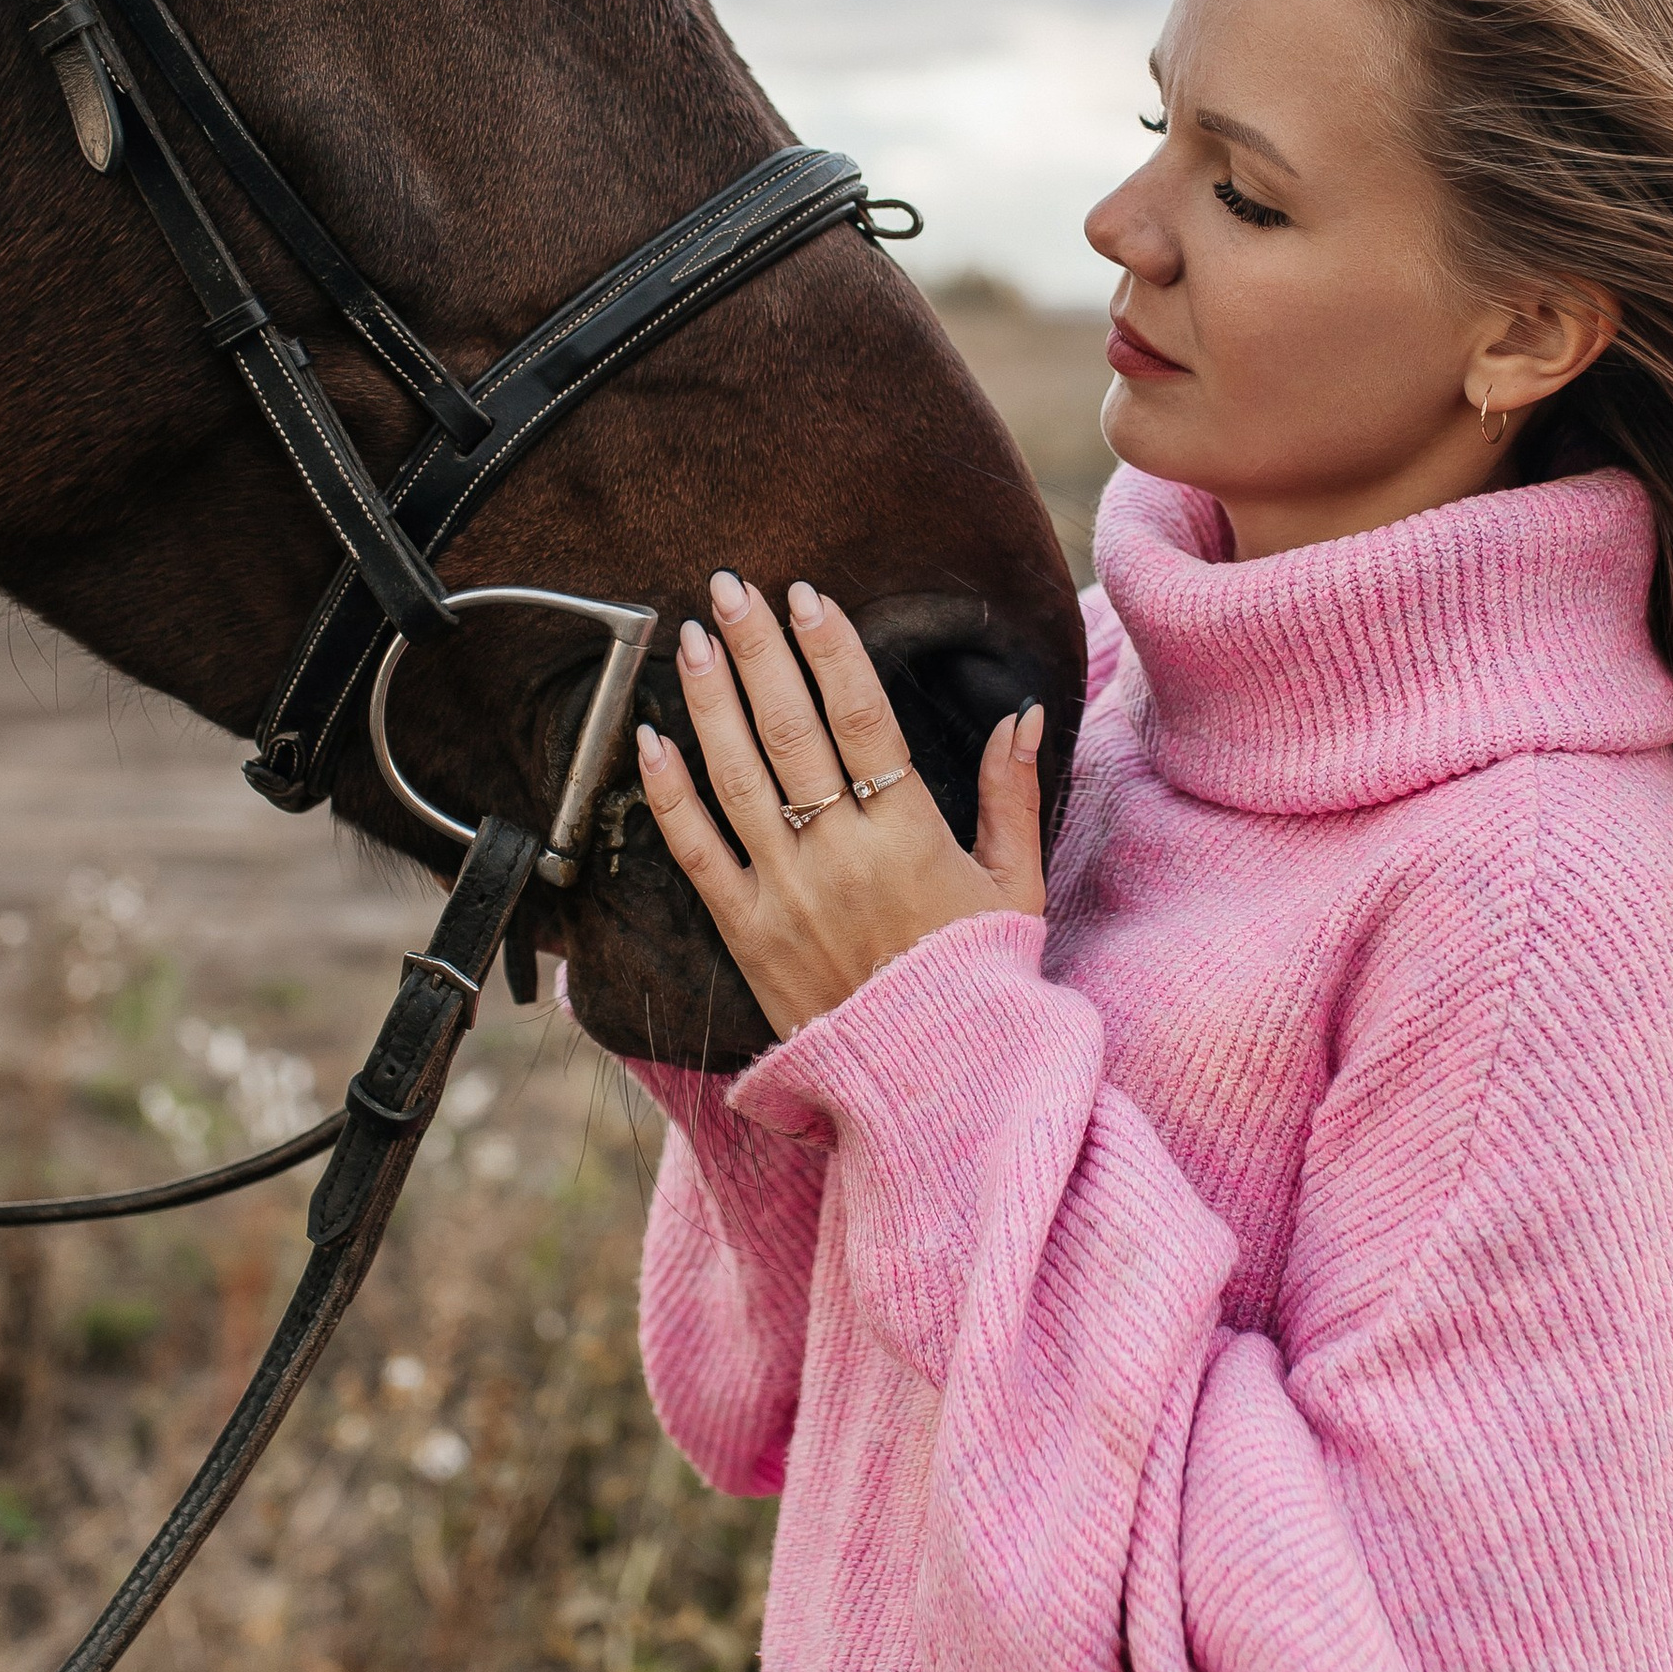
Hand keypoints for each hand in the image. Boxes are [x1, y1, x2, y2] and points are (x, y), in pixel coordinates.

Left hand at [636, 570, 1046, 1039]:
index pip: (862, 719)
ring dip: (708, 699)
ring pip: (735, 775)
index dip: (830, 650)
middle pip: (789, 728)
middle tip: (732, 587)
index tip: (806, 596)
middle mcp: (839, 855)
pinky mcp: (744, 932)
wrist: (930, 1085)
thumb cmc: (978, 979)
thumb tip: (1022, 713)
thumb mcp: (1016, 885)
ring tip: (692, 638)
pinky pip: (695, 851)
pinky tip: (649, 739)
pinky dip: (669, 793)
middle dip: (759, 650)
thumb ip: (1013, 794)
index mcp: (909, 836)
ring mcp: (784, 893)